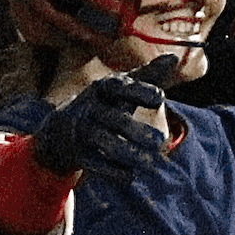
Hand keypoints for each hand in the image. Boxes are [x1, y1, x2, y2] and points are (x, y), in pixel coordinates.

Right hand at [33, 55, 179, 180]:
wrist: (61, 131)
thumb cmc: (103, 106)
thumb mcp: (122, 90)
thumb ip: (147, 76)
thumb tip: (173, 57)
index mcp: (102, 89)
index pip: (119, 86)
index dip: (139, 91)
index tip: (161, 97)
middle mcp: (89, 107)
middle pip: (112, 118)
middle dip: (135, 129)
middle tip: (160, 141)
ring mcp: (80, 130)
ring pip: (102, 141)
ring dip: (127, 152)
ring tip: (150, 163)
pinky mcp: (77, 152)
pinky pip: (93, 162)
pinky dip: (112, 171)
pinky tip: (131, 177)